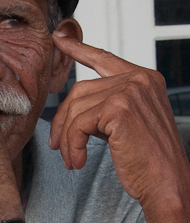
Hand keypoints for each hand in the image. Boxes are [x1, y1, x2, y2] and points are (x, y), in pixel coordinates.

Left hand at [48, 33, 188, 209]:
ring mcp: (130, 90)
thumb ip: (106, 107)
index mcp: (144, 79)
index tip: (59, 39)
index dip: (78, 49)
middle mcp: (139, 79)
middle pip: (80, 91)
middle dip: (62, 121)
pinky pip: (78, 124)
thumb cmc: (148, 161)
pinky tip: (77, 161)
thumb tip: (74, 109)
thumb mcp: (126, 125)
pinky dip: (72, 145)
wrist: (166, 182)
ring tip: (71, 159)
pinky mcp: (119, 108)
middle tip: (56, 146)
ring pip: (76, 109)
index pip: (104, 58)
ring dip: (66, 139)